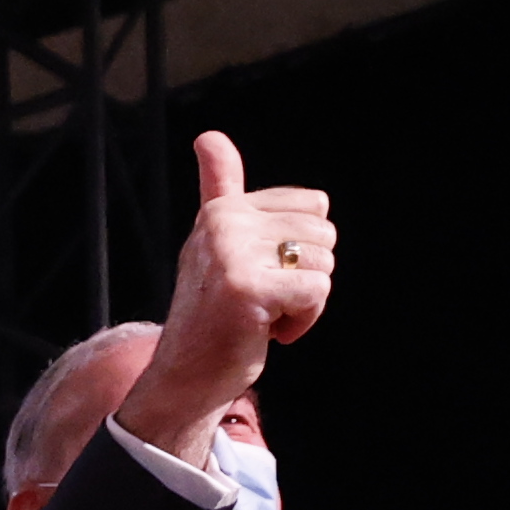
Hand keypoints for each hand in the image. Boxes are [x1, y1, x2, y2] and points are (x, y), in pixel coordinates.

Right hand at [122, 130, 333, 460]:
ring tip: (263, 315)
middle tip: (263, 300)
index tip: (261, 272)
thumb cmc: (211, 310)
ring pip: (323, 265)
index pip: (314, 205)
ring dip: (304, 301)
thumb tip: (208, 135)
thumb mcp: (215, 241)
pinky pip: (317, 292)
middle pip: (324, 234)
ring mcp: (232, 256)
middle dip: (305, 275)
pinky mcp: (247, 290)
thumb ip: (219, 187)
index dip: (301, 247)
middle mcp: (223, 224)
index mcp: (222, 210)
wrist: (185, 375)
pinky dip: (302, 321)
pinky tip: (268, 331)